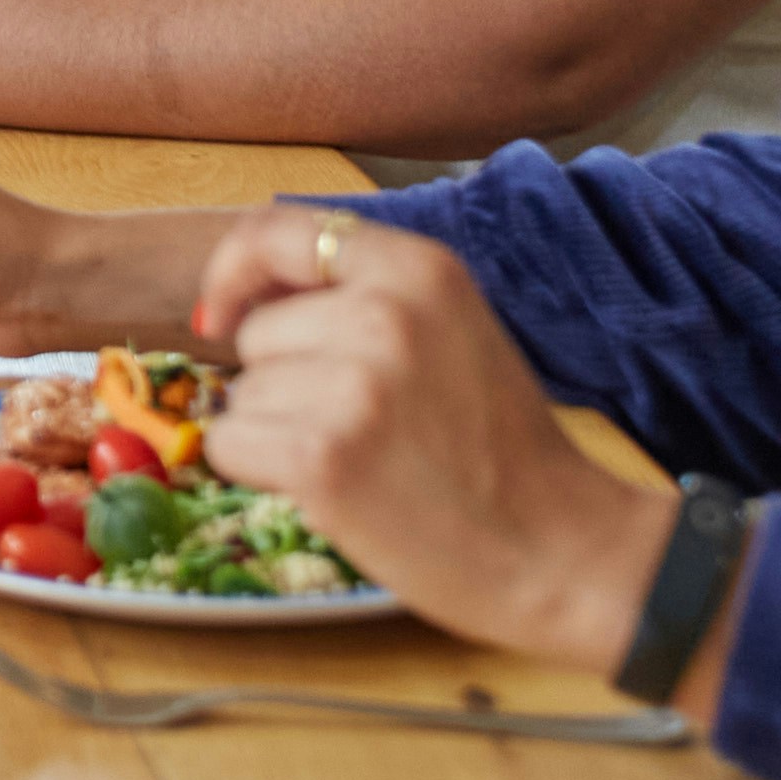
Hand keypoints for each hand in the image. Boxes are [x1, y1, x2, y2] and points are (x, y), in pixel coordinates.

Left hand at [183, 207, 667, 678]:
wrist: (559, 549)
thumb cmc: (501, 449)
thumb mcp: (450, 330)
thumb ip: (362, 297)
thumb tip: (238, 299)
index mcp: (421, 269)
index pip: (276, 230)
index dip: (234, 271)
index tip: (221, 314)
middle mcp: (385, 313)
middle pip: (255, 331)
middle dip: (284, 380)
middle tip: (366, 426)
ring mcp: (353, 383)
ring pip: (242, 394)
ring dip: (278, 432)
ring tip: (365, 460)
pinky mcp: (322, 455)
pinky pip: (230, 445)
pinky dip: (261, 473)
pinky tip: (334, 490)